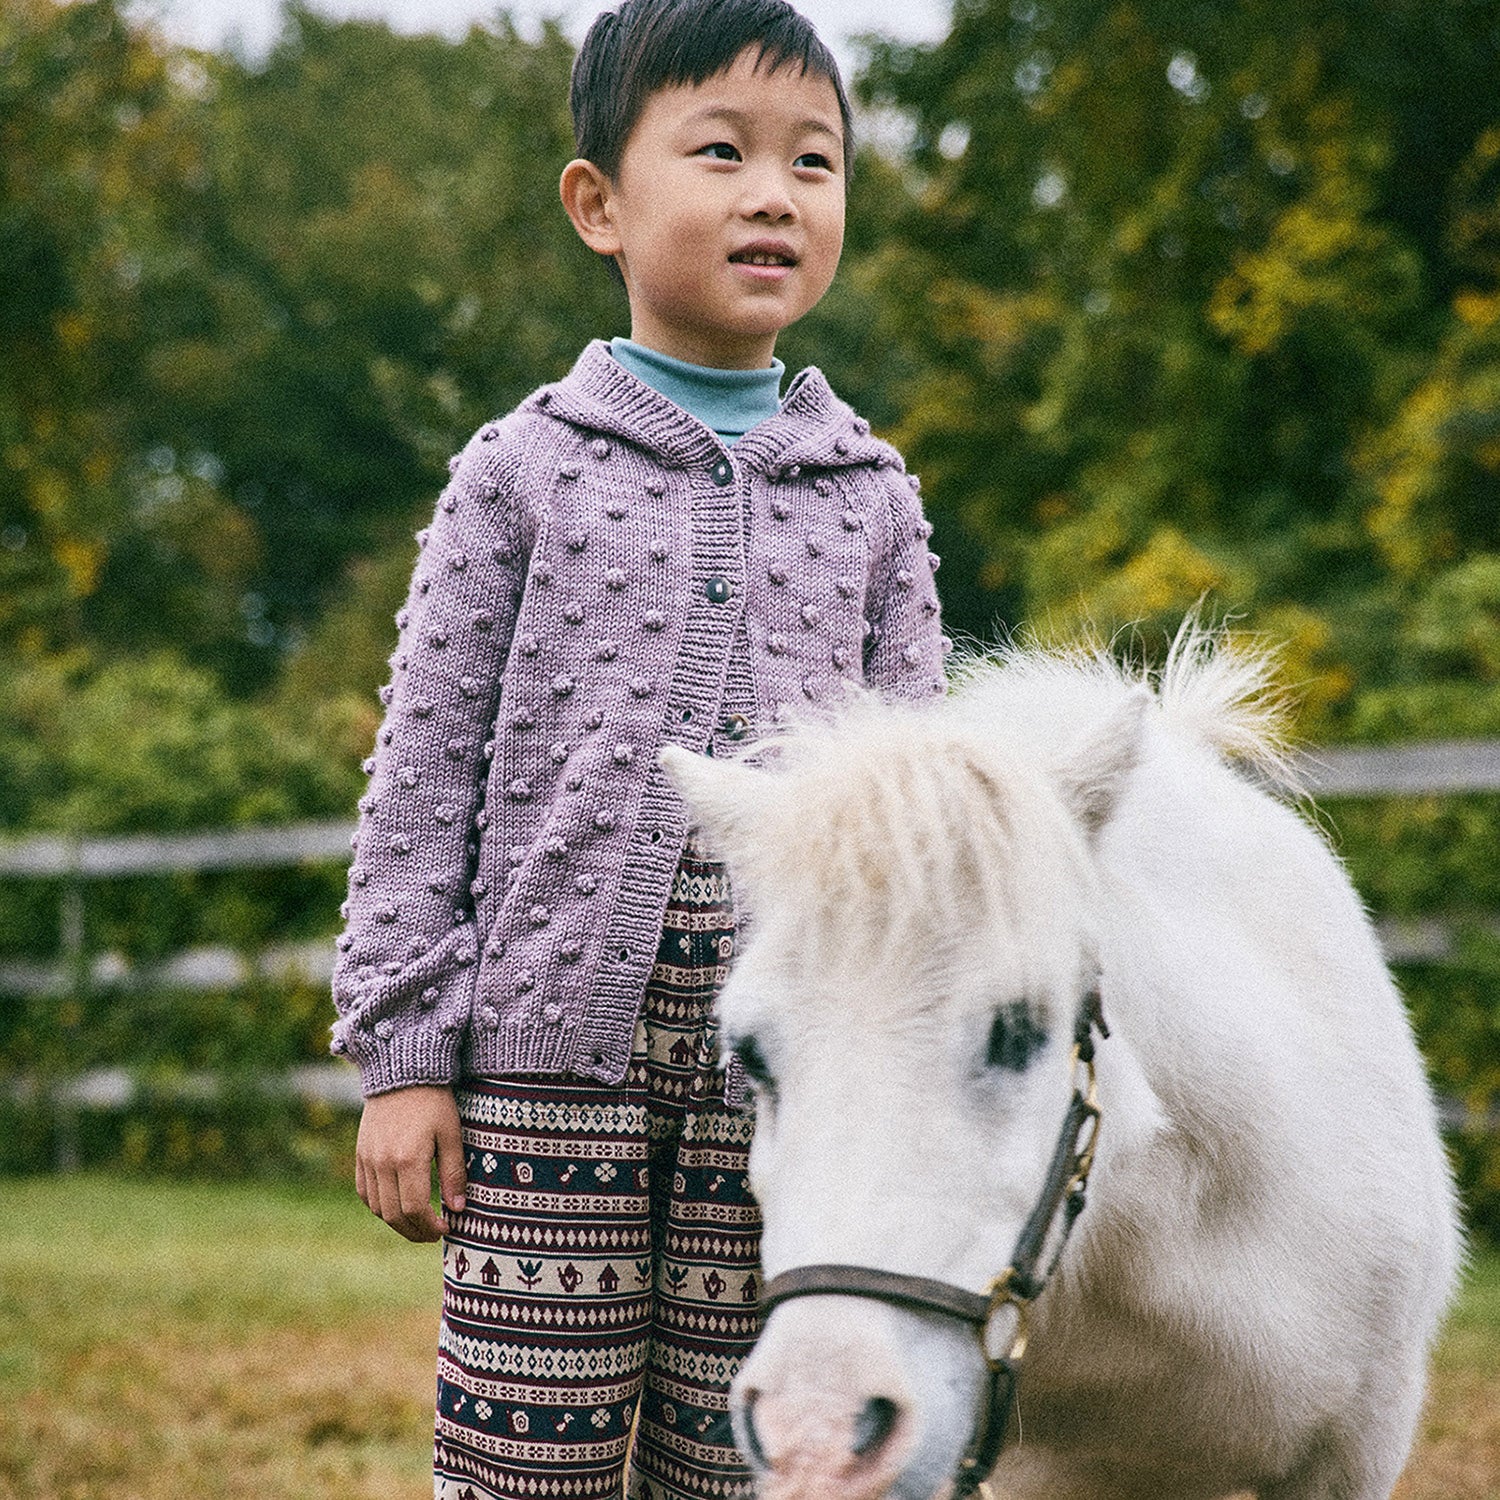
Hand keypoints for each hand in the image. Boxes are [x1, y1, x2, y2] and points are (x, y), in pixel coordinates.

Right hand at [355, 1084, 467, 1242]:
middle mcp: (383, 1163)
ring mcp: (368, 1160)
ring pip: (377, 1208)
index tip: (445, 1229)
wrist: (402, 1072)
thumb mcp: (451, 1133)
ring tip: (417, 1224)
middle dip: (414, 1231)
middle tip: (432, 1234)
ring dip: (396, 1222)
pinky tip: (396, 1207)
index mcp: (408, 1159)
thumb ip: (454, 1173)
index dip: (430, 1226)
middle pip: (394, 1215)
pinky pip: (365, 1192)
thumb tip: (458, 1208)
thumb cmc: (434, 1101)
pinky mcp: (360, 1154)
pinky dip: (379, 1206)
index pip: (415, 1209)